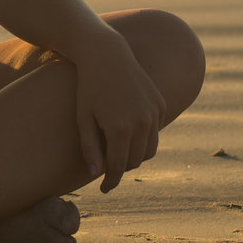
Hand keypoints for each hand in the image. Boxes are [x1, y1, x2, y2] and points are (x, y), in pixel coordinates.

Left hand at [73, 31, 164, 193]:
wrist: (106, 54)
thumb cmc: (88, 87)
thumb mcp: (83, 118)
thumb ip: (89, 148)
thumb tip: (96, 173)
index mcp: (120, 128)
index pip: (118, 167)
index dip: (110, 182)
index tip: (104, 189)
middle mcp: (141, 122)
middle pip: (134, 161)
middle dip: (121, 168)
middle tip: (107, 168)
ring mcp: (153, 112)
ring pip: (149, 150)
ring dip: (135, 156)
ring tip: (119, 153)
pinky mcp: (160, 103)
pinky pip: (155, 131)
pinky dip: (144, 138)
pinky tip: (129, 134)